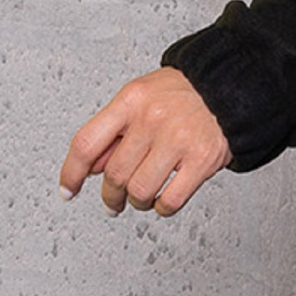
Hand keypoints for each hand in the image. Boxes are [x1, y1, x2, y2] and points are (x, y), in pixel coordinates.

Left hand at [59, 66, 230, 215]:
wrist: (227, 88)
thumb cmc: (180, 94)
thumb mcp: (138, 99)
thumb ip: (113, 133)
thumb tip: (89, 168)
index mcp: (130, 101)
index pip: (86, 143)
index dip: (71, 173)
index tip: (67, 191)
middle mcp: (151, 119)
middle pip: (114, 174)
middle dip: (110, 195)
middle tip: (113, 201)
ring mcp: (178, 140)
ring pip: (139, 191)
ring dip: (136, 203)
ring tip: (141, 199)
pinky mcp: (202, 160)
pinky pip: (170, 200)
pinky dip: (161, 208)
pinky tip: (162, 200)